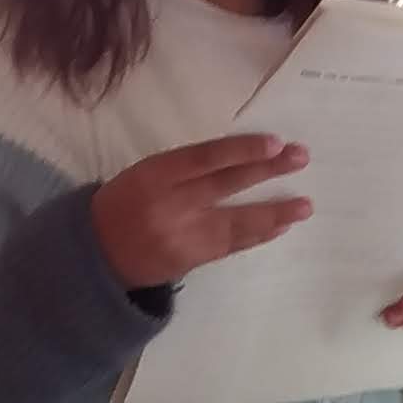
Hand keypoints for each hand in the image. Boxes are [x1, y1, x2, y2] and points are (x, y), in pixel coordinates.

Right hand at [91, 134, 308, 289]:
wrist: (97, 256)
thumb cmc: (124, 205)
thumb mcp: (144, 175)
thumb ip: (186, 169)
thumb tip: (241, 158)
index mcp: (155, 175)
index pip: (205, 158)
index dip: (241, 150)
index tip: (274, 143)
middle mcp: (170, 205)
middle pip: (226, 184)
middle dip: (267, 171)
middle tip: (300, 158)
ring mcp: (182, 236)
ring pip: (236, 221)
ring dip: (274, 212)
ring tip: (305, 205)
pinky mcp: (191, 259)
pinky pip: (231, 245)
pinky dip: (257, 235)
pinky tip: (281, 226)